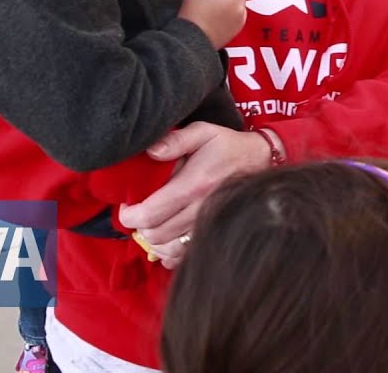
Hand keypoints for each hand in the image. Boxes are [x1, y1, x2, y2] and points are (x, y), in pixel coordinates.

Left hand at [118, 122, 269, 267]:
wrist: (260, 160)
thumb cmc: (227, 146)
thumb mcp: (203, 132)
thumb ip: (175, 140)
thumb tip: (151, 150)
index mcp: (193, 185)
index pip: (149, 214)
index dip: (128, 214)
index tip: (126, 204)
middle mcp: (200, 210)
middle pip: (154, 235)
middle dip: (138, 226)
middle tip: (138, 211)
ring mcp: (207, 225)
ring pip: (167, 249)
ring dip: (152, 239)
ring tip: (152, 223)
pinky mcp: (212, 233)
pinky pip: (183, 256)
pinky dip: (169, 251)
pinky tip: (167, 237)